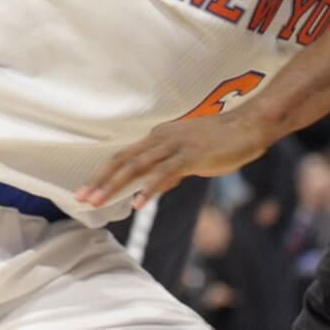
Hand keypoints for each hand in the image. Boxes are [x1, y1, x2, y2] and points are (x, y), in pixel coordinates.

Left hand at [75, 110, 272, 210]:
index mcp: (158, 137)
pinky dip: (149, 188)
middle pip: (123, 160)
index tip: (87, 190)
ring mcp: (175, 145)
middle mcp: (161, 138)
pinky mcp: (191, 155)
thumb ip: (172, 170)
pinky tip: (138, 203)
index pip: (124, 157)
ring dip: (115, 185)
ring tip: (98, 202)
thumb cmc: (222, 142)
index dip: (104, 174)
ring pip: (138, 166)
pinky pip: (165, 173)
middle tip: (81, 198)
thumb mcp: (190, 157)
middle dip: (100, 180)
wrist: (248, 126)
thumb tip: (156, 187)